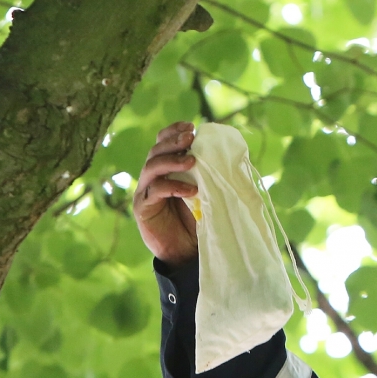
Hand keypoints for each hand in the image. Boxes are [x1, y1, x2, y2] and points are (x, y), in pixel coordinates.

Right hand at [133, 121, 198, 267]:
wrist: (185, 252)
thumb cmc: (197, 220)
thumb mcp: (206, 193)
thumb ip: (210, 175)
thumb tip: (233, 157)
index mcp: (165, 169)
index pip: (163, 143)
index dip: (173, 132)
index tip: (191, 125)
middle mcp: (151, 177)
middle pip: (156, 152)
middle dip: (173, 141)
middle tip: (190, 137)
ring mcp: (144, 192)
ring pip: (152, 167)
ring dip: (172, 161)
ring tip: (192, 161)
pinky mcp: (143, 208)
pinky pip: (154, 191)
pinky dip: (173, 187)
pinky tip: (191, 190)